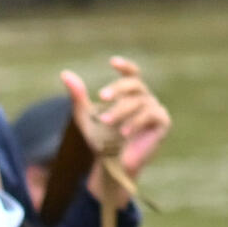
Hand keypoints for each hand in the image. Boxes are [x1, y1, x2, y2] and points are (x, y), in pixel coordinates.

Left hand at [61, 57, 171, 204]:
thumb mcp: (86, 116)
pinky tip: (123, 132)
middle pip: (134, 84)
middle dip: (118, 89)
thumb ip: (77, 96)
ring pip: (139, 102)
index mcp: (130, 94)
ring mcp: (156, 109)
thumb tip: (65, 74)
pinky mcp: (163, 122)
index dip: (125, 66)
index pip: (132, 74)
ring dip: (120, 110)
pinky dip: (135, 122)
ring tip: (106, 121)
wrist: (112, 164)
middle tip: (102, 96)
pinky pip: (150, 115)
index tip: (112, 62)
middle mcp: (145, 98)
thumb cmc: (101, 139)